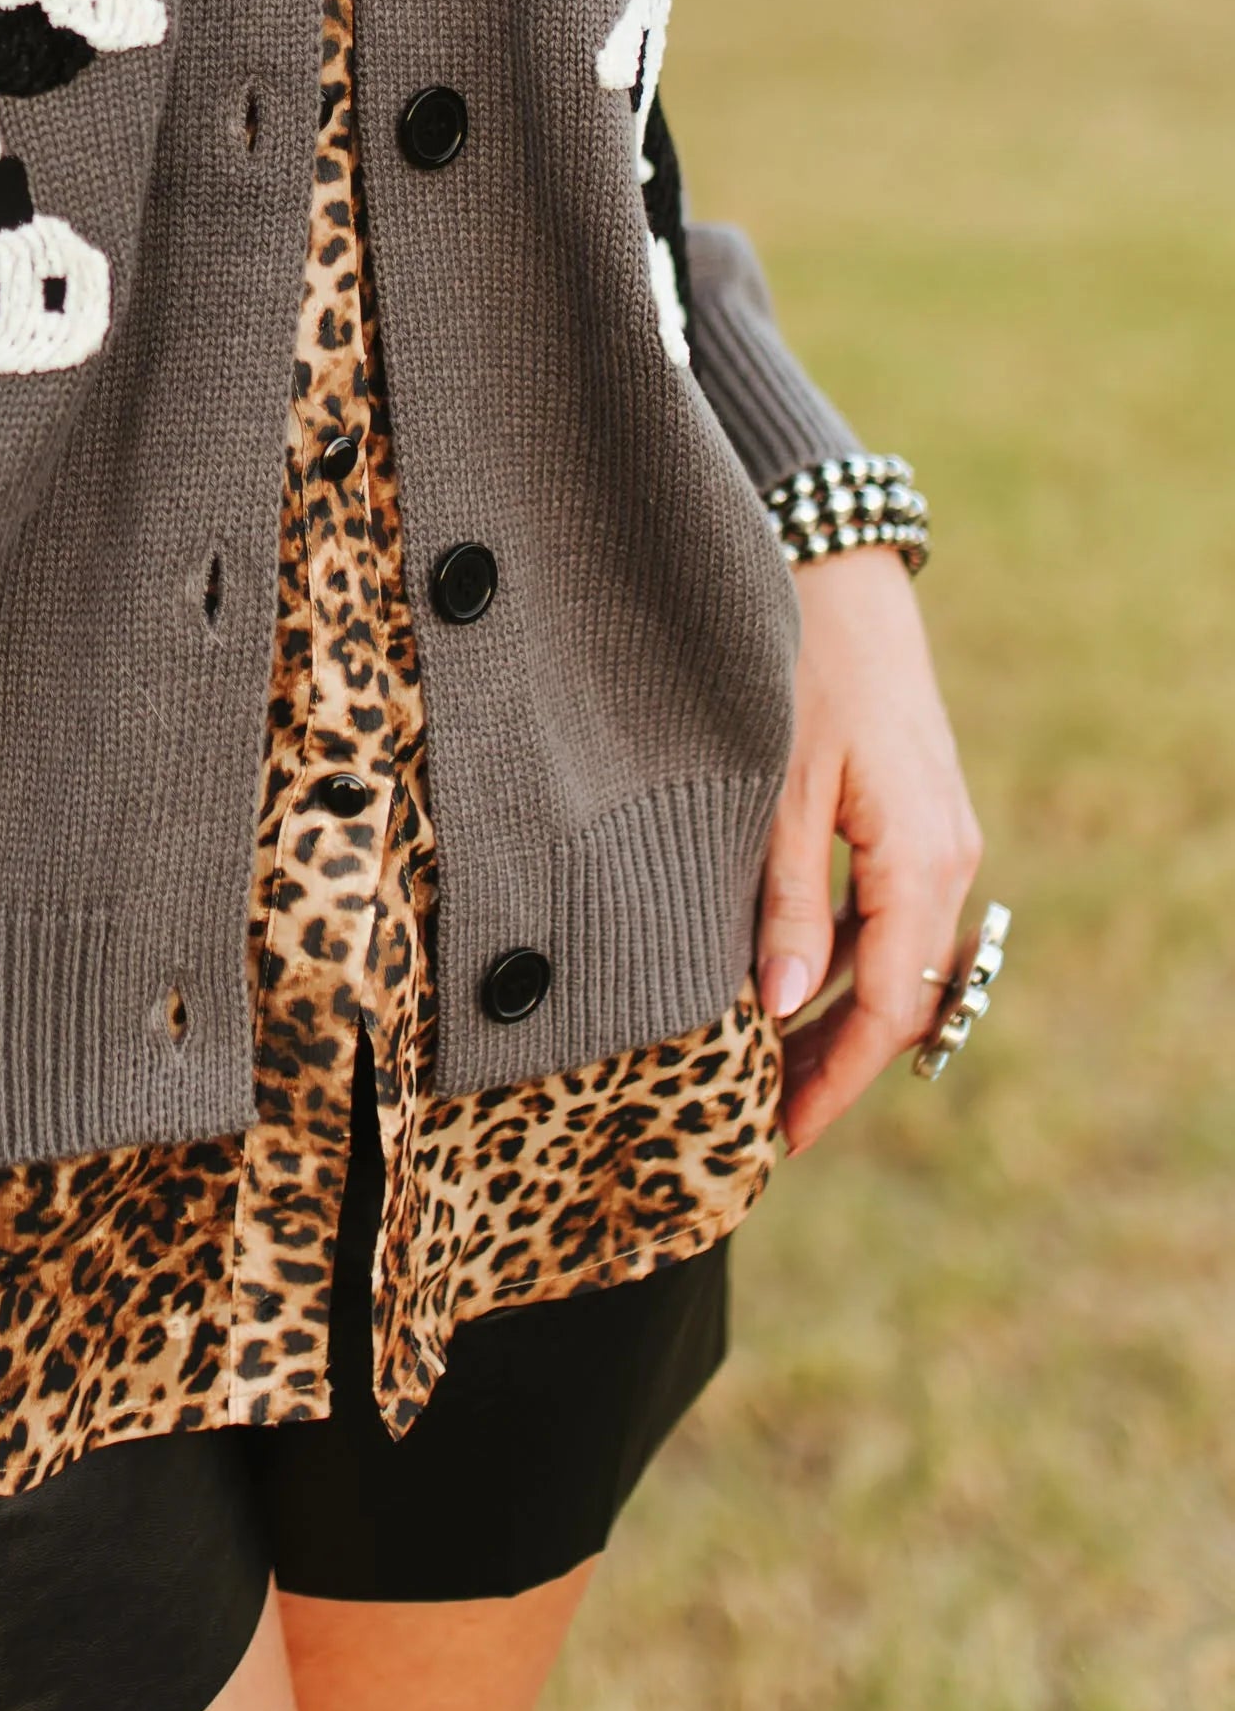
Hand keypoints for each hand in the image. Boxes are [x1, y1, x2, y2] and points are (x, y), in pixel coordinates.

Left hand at [757, 545, 983, 1153]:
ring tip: (763, 1063)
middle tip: (761, 1116)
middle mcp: (949, 858)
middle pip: (899, 994)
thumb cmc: (800, 675)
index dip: (834, 1080)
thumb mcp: (778, 796)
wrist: (840, 574)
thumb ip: (784, 905)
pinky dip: (843, 955)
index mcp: (923, 863)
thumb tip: (776, 1011)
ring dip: (836, 1010)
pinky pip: (889, 912)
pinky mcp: (919, 815)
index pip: (887, 1009)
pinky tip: (785, 977)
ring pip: (895, 956)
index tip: (779, 1136)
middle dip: (834, 1060)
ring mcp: (941, 836)